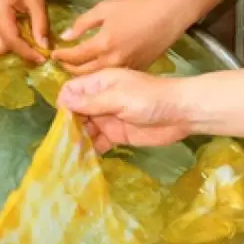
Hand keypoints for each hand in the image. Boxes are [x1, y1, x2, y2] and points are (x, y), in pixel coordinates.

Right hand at [0, 0, 48, 63]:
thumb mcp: (37, 0)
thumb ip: (40, 24)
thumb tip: (44, 46)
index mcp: (0, 12)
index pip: (12, 41)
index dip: (27, 52)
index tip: (41, 58)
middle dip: (15, 50)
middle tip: (32, 45)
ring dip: (2, 48)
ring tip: (17, 42)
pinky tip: (0, 39)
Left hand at [52, 0, 185, 74]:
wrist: (167, 15)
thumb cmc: (136, 8)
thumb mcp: (105, 9)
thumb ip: (82, 23)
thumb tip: (66, 37)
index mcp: (103, 44)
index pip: (74, 57)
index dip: (61, 56)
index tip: (54, 54)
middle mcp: (112, 61)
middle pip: (83, 73)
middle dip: (69, 69)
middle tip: (62, 64)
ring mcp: (125, 69)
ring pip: (98, 79)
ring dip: (84, 76)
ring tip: (75, 69)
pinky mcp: (136, 71)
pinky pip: (113, 78)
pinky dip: (101, 76)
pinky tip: (97, 70)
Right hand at [58, 68, 190, 149]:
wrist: (181, 113)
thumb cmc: (150, 98)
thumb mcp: (118, 97)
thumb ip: (91, 102)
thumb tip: (63, 102)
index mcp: (99, 84)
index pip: (71, 91)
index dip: (65, 104)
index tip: (65, 120)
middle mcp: (100, 101)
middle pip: (75, 113)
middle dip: (69, 126)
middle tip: (67, 142)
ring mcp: (107, 119)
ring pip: (84, 129)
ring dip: (78, 140)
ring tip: (72, 154)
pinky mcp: (116, 135)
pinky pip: (98, 142)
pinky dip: (91, 150)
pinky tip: (84, 159)